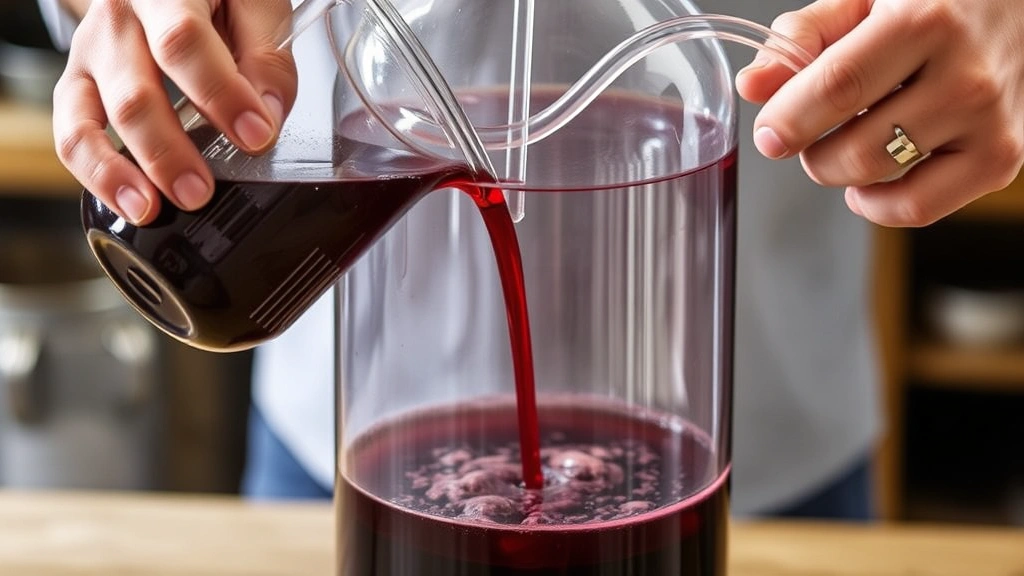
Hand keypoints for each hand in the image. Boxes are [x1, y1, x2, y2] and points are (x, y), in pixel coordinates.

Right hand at [53, 0, 297, 224]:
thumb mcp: (256, 5)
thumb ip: (268, 56)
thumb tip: (266, 114)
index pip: (184, 42)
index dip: (220, 94)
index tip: (255, 135)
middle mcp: (119, 19)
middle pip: (133, 91)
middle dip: (167, 150)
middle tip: (200, 191)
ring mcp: (92, 52)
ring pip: (89, 117)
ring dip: (120, 171)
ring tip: (152, 209)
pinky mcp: (80, 83)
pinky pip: (72, 132)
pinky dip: (96, 173)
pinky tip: (128, 203)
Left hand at [737, 0, 1023, 226]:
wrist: (1017, 10)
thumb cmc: (936, 3)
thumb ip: (805, 37)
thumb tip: (753, 85)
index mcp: (923, 19)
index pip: (838, 87)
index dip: (789, 120)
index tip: (770, 134)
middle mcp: (964, 74)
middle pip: (854, 148)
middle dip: (811, 151)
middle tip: (810, 132)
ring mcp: (988, 120)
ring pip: (880, 179)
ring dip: (840, 173)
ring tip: (845, 142)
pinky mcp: (1000, 157)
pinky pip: (918, 209)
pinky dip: (878, 205)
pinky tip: (872, 179)